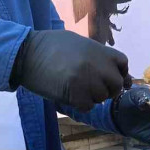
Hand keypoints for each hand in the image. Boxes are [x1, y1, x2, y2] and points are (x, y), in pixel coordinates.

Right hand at [10, 30, 129, 110]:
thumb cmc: (48, 45)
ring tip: (76, 88)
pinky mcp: (75, 94)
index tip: (111, 77)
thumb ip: (95, 54)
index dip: (119, 72)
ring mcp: (87, 80)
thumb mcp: (77, 42)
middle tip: (93, 88)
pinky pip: (88, 106)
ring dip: (92, 97)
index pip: (122, 63)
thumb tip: (110, 68)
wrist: (26, 53)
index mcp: (98, 50)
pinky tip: (70, 95)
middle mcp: (96, 64)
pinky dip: (81, 105)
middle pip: (116, 84)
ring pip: (102, 97)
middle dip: (107, 89)